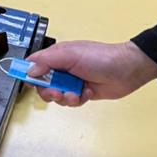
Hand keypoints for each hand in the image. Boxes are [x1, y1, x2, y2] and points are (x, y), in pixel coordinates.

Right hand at [25, 40, 156, 106]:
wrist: (128, 70)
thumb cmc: (100, 57)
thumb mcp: (70, 54)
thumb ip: (47, 61)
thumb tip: (29, 70)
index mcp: (56, 56)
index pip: (34, 65)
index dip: (29, 75)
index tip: (31, 83)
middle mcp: (62, 69)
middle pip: (42, 85)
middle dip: (48, 91)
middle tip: (58, 92)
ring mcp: (71, 81)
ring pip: (56, 96)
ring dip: (65, 97)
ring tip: (76, 93)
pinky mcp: (81, 93)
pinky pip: (70, 102)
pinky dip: (77, 100)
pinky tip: (87, 93)